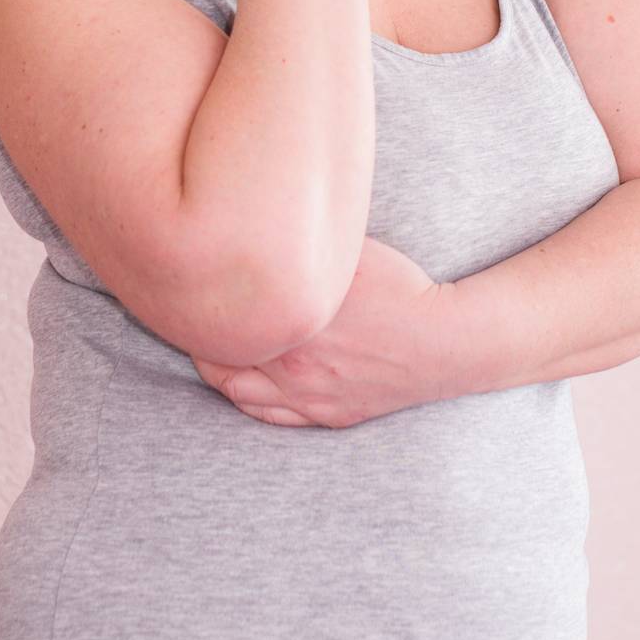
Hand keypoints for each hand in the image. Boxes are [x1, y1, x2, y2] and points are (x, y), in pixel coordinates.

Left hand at [190, 236, 447, 428]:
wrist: (445, 341)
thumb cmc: (399, 286)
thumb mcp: (347, 255)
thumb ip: (300, 244)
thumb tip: (263, 222)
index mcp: (292, 323)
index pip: (217, 321)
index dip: (198, 304)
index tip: (194, 283)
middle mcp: (292, 367)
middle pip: (216, 360)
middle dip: (200, 337)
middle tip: (194, 313)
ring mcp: (309, 398)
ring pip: (238, 393)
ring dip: (219, 370)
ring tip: (213, 344)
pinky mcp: (328, 416)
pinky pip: (270, 416)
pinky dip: (247, 398)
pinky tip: (243, 379)